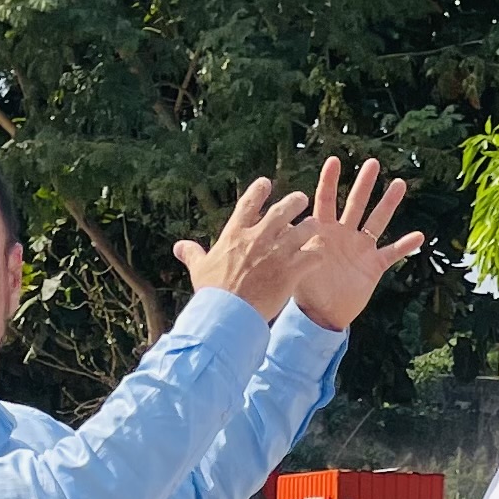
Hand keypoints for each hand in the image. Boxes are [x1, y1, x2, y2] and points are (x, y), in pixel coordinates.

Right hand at [173, 180, 311, 319]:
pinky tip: (319, 255)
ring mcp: (277, 253)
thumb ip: (192, 254)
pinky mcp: (291, 271)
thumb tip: (178, 246)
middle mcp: (259, 238)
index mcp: (236, 234)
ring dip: (311, 226)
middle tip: (301, 198)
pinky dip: (318, 254)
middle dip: (295, 201)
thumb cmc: (212, 293)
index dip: (259, 189)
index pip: (249, 202)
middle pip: (283, 210)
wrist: (228, 315)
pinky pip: (313, 256)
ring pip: (304, 229)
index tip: (266, 183)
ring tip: (316, 226)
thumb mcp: (200, 269)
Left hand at [287, 158, 424, 331]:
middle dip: (364, 183)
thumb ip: (291, 242)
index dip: (329, 181)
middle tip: (372, 163)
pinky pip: (392, 253)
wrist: (321, 315)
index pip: (326, 200)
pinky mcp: (373, 265)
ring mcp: (360, 248)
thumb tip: (278, 222)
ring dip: (388, 203)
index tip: (334, 160)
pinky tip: (419, 236)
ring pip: (377, 220)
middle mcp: (344, 234)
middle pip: (356, 203)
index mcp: (324, 231)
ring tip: (399, 184)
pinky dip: (405, 245)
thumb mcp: (294, 263)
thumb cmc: (305, 290)